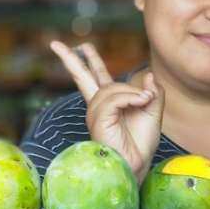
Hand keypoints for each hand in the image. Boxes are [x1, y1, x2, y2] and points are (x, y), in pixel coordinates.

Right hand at [51, 41, 163, 179]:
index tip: (82, 48)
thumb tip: (148, 76)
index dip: (89, 61)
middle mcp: (97, 106)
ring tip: (145, 100)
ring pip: (112, 88)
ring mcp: (95, 113)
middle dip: (70, 59)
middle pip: (81, 77)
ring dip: (133, 92)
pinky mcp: (97, 120)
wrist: (136, 164)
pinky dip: (130, 98)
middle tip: (55, 44)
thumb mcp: (153, 113)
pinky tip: (140, 102)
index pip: (95, 77)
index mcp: (108, 103)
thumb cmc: (141, 144)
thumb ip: (154, 93)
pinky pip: (113, 99)